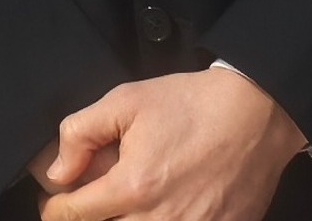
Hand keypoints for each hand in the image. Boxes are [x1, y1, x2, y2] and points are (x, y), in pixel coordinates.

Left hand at [32, 68, 307, 220]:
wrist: (255, 115)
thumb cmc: (192, 106)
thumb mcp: (126, 101)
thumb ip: (80, 134)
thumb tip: (57, 173)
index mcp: (133, 188)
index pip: (72, 214)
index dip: (55, 207)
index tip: (56, 201)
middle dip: (92, 214)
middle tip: (97, 195)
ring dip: (124, 218)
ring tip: (133, 198)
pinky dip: (160, 220)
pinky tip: (164, 205)